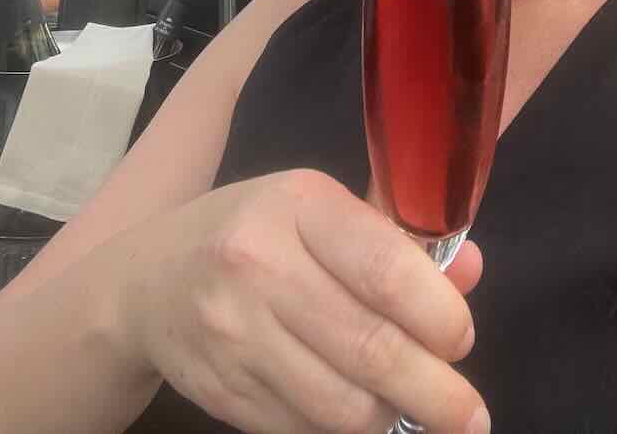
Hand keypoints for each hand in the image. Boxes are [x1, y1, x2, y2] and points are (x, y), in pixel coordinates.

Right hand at [112, 168, 487, 433]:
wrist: (147, 283)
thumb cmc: (255, 234)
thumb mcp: (317, 212)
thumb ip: (395, 240)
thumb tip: (470, 273)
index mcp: (298, 206)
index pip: (384, 267)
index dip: (438, 314)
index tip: (462, 338)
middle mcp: (260, 266)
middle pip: (371, 349)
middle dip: (436, 392)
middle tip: (470, 414)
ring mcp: (236, 335)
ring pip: (342, 406)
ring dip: (392, 419)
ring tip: (416, 414)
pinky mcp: (222, 394)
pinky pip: (305, 432)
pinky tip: (361, 418)